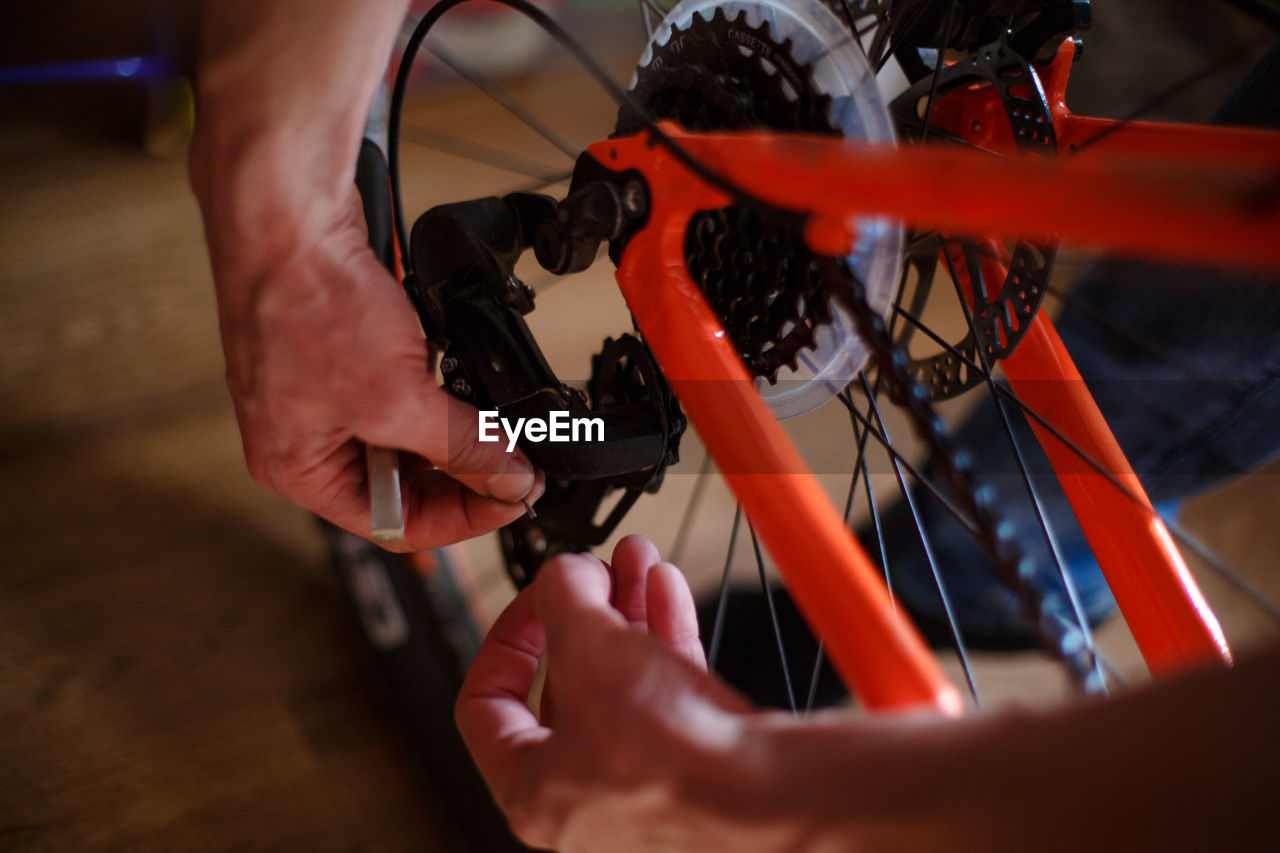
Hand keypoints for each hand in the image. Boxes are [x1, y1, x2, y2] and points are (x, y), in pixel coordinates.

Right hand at [190, 0, 541, 549]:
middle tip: (520, 464)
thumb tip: (509, 478)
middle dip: (464, 475)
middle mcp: (305, 437)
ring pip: (408, 438)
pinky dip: (442, 394)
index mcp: (299, 468)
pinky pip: (404, 392)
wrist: (290, 212)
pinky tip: (470, 386)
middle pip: (403, 484)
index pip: (394, 524)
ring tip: (503, 429)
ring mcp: (325, 392)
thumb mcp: (397, 400)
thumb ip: (460, 446)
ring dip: (456, 435)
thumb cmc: (307, 302)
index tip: (514, 499)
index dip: (462, 518)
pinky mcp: (346, 350)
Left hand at [456, 535, 765, 851]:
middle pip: (565, 682)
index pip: (487, 706)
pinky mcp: (693, 765)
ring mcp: (642, 782)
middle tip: (595, 571)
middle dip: (583, 611)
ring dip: (627, 610)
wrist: (769, 795)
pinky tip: (666, 588)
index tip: (536, 599)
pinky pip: (666, 691)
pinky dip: (662, 635)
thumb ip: (562, 597)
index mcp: (532, 791)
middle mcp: (583, 796)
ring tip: (636, 560)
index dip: (506, 637)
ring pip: (621, 680)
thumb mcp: (589, 649)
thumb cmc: (669, 757)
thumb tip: (563, 574)